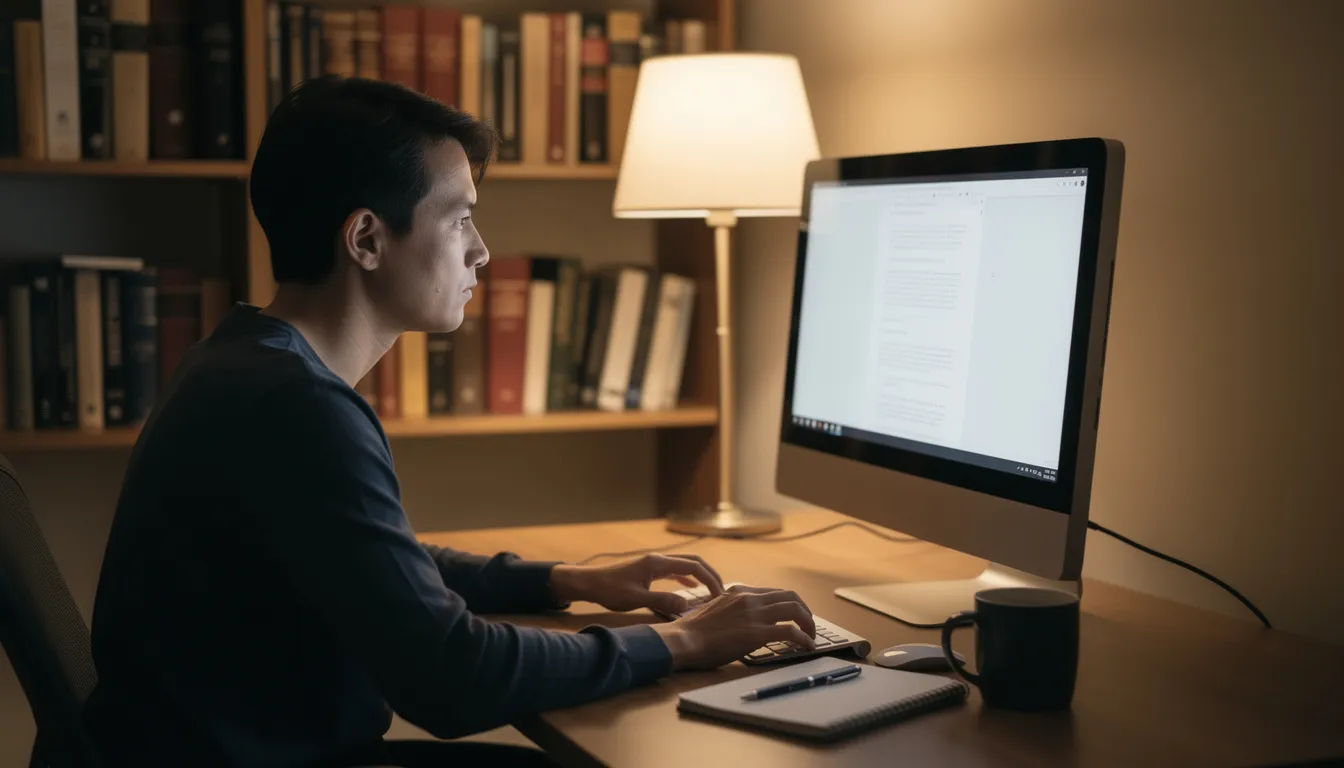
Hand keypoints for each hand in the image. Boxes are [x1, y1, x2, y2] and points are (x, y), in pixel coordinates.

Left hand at [548, 554, 724, 613]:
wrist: (589, 583)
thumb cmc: (610, 590)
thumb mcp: (637, 600)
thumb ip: (663, 602)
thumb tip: (688, 606)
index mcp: (658, 563)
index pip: (694, 566)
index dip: (710, 579)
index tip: (720, 595)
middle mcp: (659, 559)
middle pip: (693, 561)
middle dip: (710, 575)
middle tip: (723, 592)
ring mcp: (654, 563)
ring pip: (685, 565)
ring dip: (700, 575)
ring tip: (711, 591)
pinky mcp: (649, 569)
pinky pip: (675, 570)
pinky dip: (687, 578)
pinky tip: (690, 589)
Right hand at [649, 584, 816, 670]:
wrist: (683, 640)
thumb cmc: (693, 631)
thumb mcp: (714, 609)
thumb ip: (732, 609)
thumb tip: (743, 620)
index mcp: (739, 591)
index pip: (774, 592)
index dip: (789, 603)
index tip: (794, 615)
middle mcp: (749, 598)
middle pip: (790, 596)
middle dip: (804, 610)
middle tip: (808, 624)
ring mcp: (754, 614)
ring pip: (795, 610)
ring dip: (808, 623)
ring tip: (811, 636)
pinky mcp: (757, 633)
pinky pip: (791, 632)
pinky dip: (803, 639)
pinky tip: (807, 647)